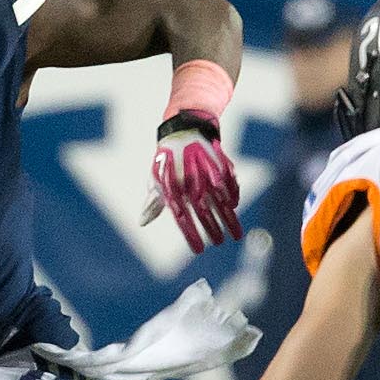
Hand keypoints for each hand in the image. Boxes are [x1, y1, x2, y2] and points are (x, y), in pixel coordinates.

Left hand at [142, 110, 241, 251]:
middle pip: (205, 214)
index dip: (192, 236)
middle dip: (213, 231)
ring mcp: (207, 175)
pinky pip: (229, 186)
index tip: (199, 251)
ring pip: (221, 203)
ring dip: (229, 221)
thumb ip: (154, 203)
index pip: (183, 220)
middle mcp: (191, 184)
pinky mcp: (220, 165)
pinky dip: (233, 198)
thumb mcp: (157, 178)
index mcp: (174, 189)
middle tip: (220, 243)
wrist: (185, 129)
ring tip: (236, 236)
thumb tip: (142, 222)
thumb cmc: (168, 158)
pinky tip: (234, 209)